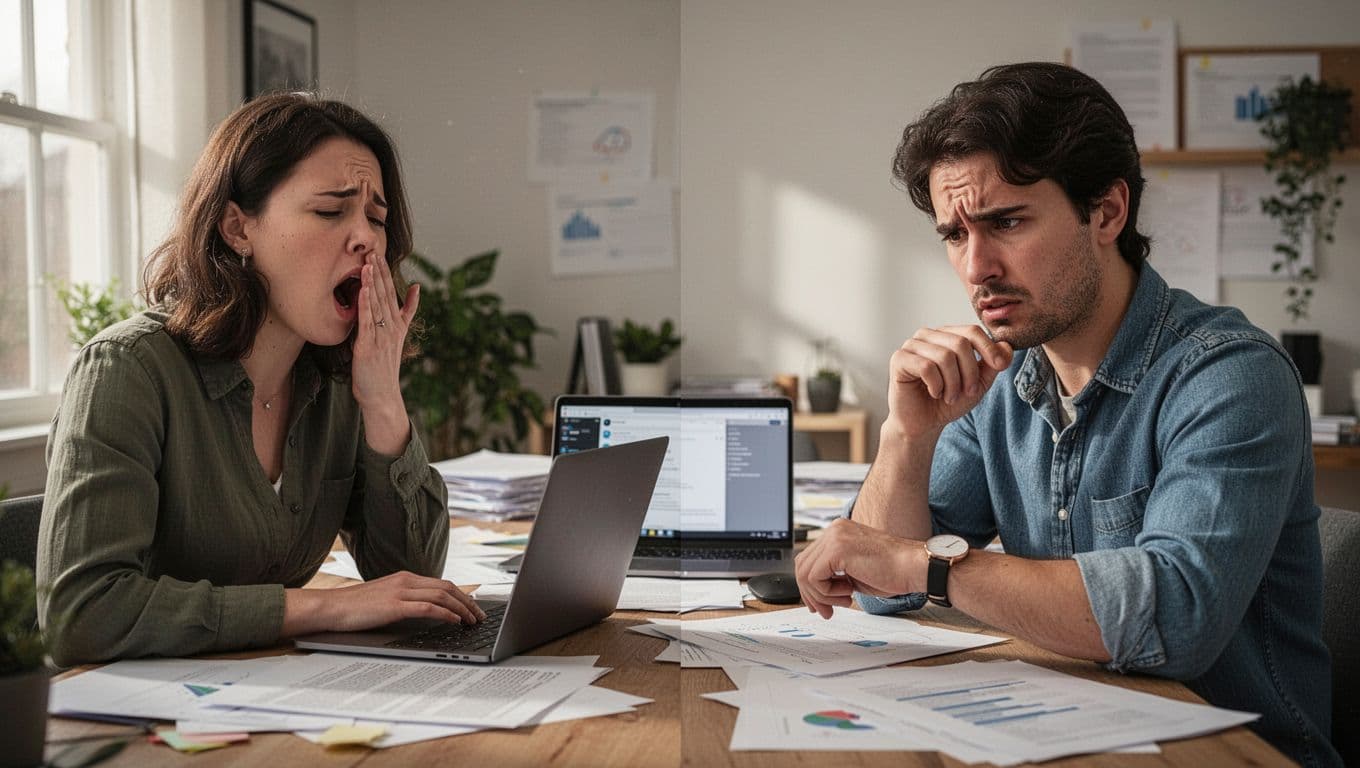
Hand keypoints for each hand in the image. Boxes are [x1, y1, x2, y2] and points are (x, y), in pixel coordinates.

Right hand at [283, 571, 485, 635]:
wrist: (330, 607)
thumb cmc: (354, 607)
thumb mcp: (384, 599)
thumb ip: (404, 600)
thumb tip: (425, 611)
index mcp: (405, 577)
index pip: (442, 583)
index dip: (462, 595)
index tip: (473, 607)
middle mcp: (406, 580)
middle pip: (448, 587)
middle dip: (468, 601)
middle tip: (479, 616)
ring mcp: (401, 591)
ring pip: (442, 595)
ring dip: (462, 608)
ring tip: (472, 621)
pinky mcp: (395, 605)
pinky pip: (428, 607)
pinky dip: (446, 613)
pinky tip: (454, 621)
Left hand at [351, 250, 419, 453]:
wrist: (382, 396)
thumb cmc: (384, 368)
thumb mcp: (398, 336)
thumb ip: (408, 311)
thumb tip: (417, 288)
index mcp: (397, 324)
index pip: (391, 292)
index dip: (384, 271)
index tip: (379, 252)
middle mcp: (391, 327)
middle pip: (385, 293)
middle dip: (378, 271)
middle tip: (373, 248)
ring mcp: (381, 336)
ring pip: (377, 304)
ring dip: (373, 282)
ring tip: (369, 262)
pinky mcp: (369, 346)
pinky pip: (368, 320)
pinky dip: (366, 303)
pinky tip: (364, 287)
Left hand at [794, 518, 918, 618]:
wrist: (914, 568)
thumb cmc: (893, 571)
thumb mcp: (854, 572)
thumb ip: (833, 575)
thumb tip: (814, 593)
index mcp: (838, 532)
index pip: (809, 559)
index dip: (811, 586)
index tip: (820, 604)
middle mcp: (834, 530)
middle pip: (802, 565)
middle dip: (811, 594)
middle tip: (826, 611)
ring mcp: (834, 537)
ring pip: (805, 573)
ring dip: (821, 595)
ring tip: (845, 600)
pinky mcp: (837, 549)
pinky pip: (814, 578)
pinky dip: (827, 593)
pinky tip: (849, 593)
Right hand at [886, 325, 1011, 439]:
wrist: (923, 424)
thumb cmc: (948, 401)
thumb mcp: (978, 383)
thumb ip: (993, 365)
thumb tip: (1007, 346)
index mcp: (947, 335)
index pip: (972, 331)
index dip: (988, 348)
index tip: (999, 366)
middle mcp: (928, 335)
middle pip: (960, 343)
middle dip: (969, 373)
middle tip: (967, 392)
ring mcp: (912, 345)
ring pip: (944, 356)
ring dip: (953, 384)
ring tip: (949, 396)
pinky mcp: (899, 359)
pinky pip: (926, 367)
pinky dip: (936, 385)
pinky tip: (933, 393)